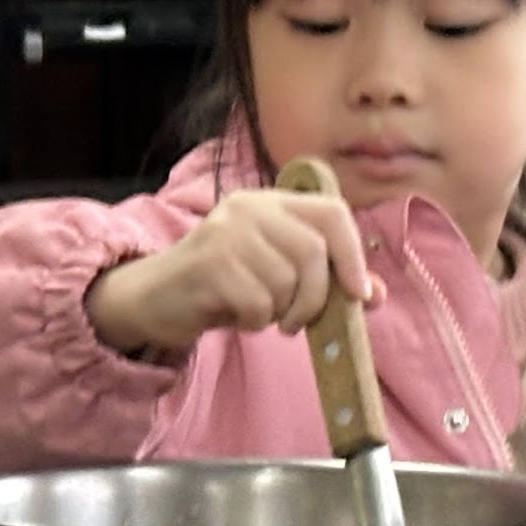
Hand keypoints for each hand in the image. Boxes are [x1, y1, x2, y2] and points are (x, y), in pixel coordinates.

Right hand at [85, 189, 382, 357]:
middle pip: (314, 254)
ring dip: (278, 313)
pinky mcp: (209, 264)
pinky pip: (257, 304)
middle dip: (314, 300)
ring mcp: (227, 232)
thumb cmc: (220, 288)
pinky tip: (234, 315)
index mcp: (271, 202)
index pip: (332, 213)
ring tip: (254, 311)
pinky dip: (253, 322)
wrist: (152, 298)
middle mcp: (250, 208)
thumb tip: (374, 295)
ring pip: (287, 283)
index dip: (353, 254)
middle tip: (295, 322)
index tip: (357, 293)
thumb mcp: (275, 276)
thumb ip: (323, 279)